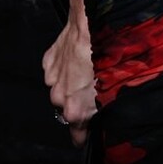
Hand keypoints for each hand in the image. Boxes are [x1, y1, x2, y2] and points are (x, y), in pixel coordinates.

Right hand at [42, 14, 96, 146]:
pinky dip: (64, 69)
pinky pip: (56, 71)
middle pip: (67, 109)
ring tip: (86, 71)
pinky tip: (77, 60)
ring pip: (60, 89)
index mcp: (76, 110)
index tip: (87, 136)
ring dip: (70, 85)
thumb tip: (107, 117)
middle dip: (78, 104)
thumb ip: (105, 110)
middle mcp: (60, 98)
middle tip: (93, 92)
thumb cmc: (105, 57)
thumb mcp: (113, 91)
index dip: (84, 135)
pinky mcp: (48, 62)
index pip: (77, 135)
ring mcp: (52, 79)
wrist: (91, 28)